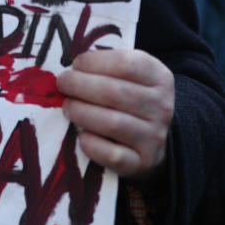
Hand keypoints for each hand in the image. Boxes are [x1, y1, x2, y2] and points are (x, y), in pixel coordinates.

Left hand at [57, 48, 174, 177]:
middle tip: (62, 84)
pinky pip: (113, 155)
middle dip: (80, 85)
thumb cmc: (131, 99)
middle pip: (115, 92)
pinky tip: (81, 136)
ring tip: (68, 107)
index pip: (126, 64)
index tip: (76, 64)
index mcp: (159, 78)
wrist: (152, 140)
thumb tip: (71, 67)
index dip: (94, 62)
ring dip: (82, 113)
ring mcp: (154, 136)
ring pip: (113, 123)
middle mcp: (161, 107)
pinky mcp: (143, 162)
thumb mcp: (130, 76)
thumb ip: (106, 67)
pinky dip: (92, 145)